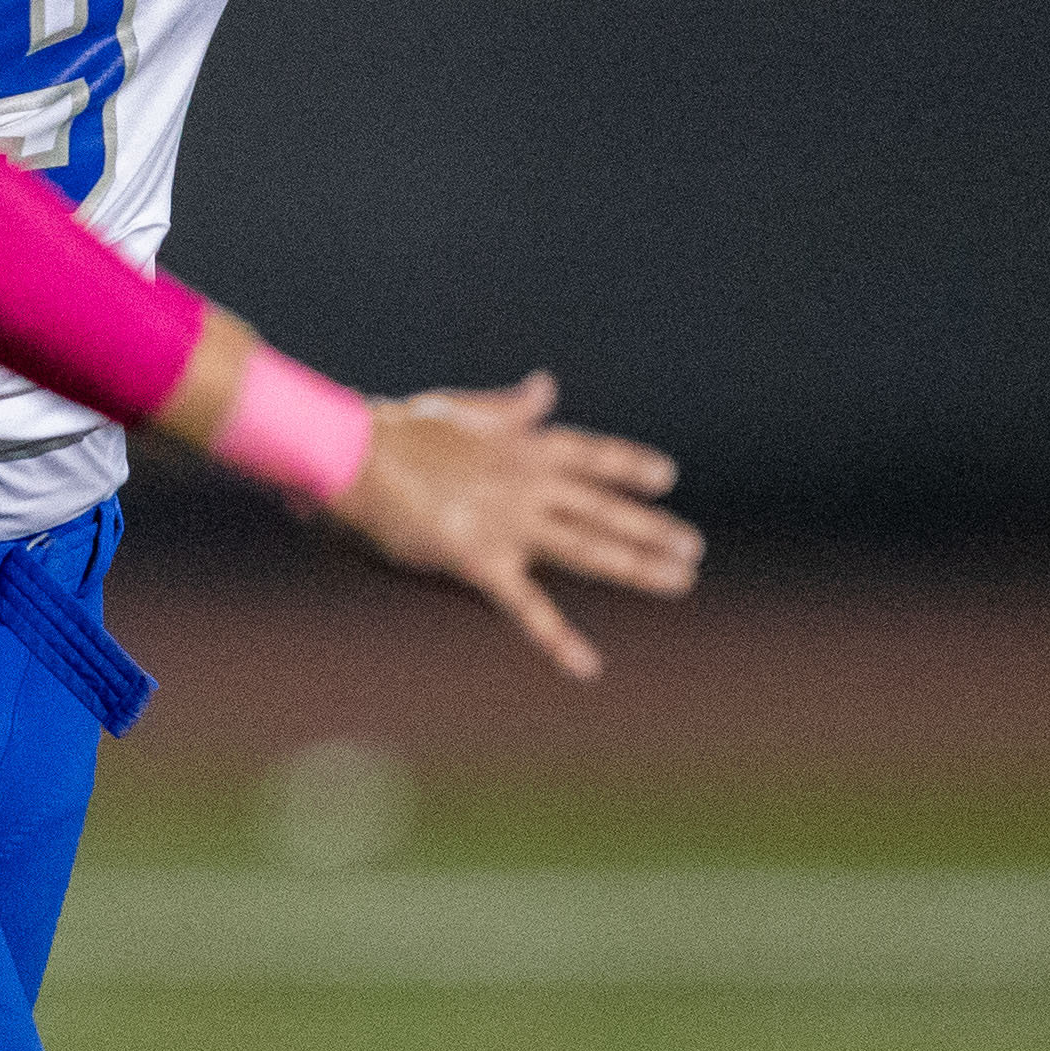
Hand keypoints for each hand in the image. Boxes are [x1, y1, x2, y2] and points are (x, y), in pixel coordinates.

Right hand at [322, 371, 700, 679]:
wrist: (358, 455)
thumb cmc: (399, 429)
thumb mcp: (464, 410)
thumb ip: (511, 407)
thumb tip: (547, 384)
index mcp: (521, 446)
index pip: (590, 454)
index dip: (629, 466)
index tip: (667, 476)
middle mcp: (527, 484)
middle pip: (603, 507)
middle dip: (650, 527)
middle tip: (692, 548)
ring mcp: (510, 524)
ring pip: (587, 548)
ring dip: (637, 566)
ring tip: (679, 580)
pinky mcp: (482, 562)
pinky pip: (526, 607)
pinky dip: (557, 639)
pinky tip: (587, 666)